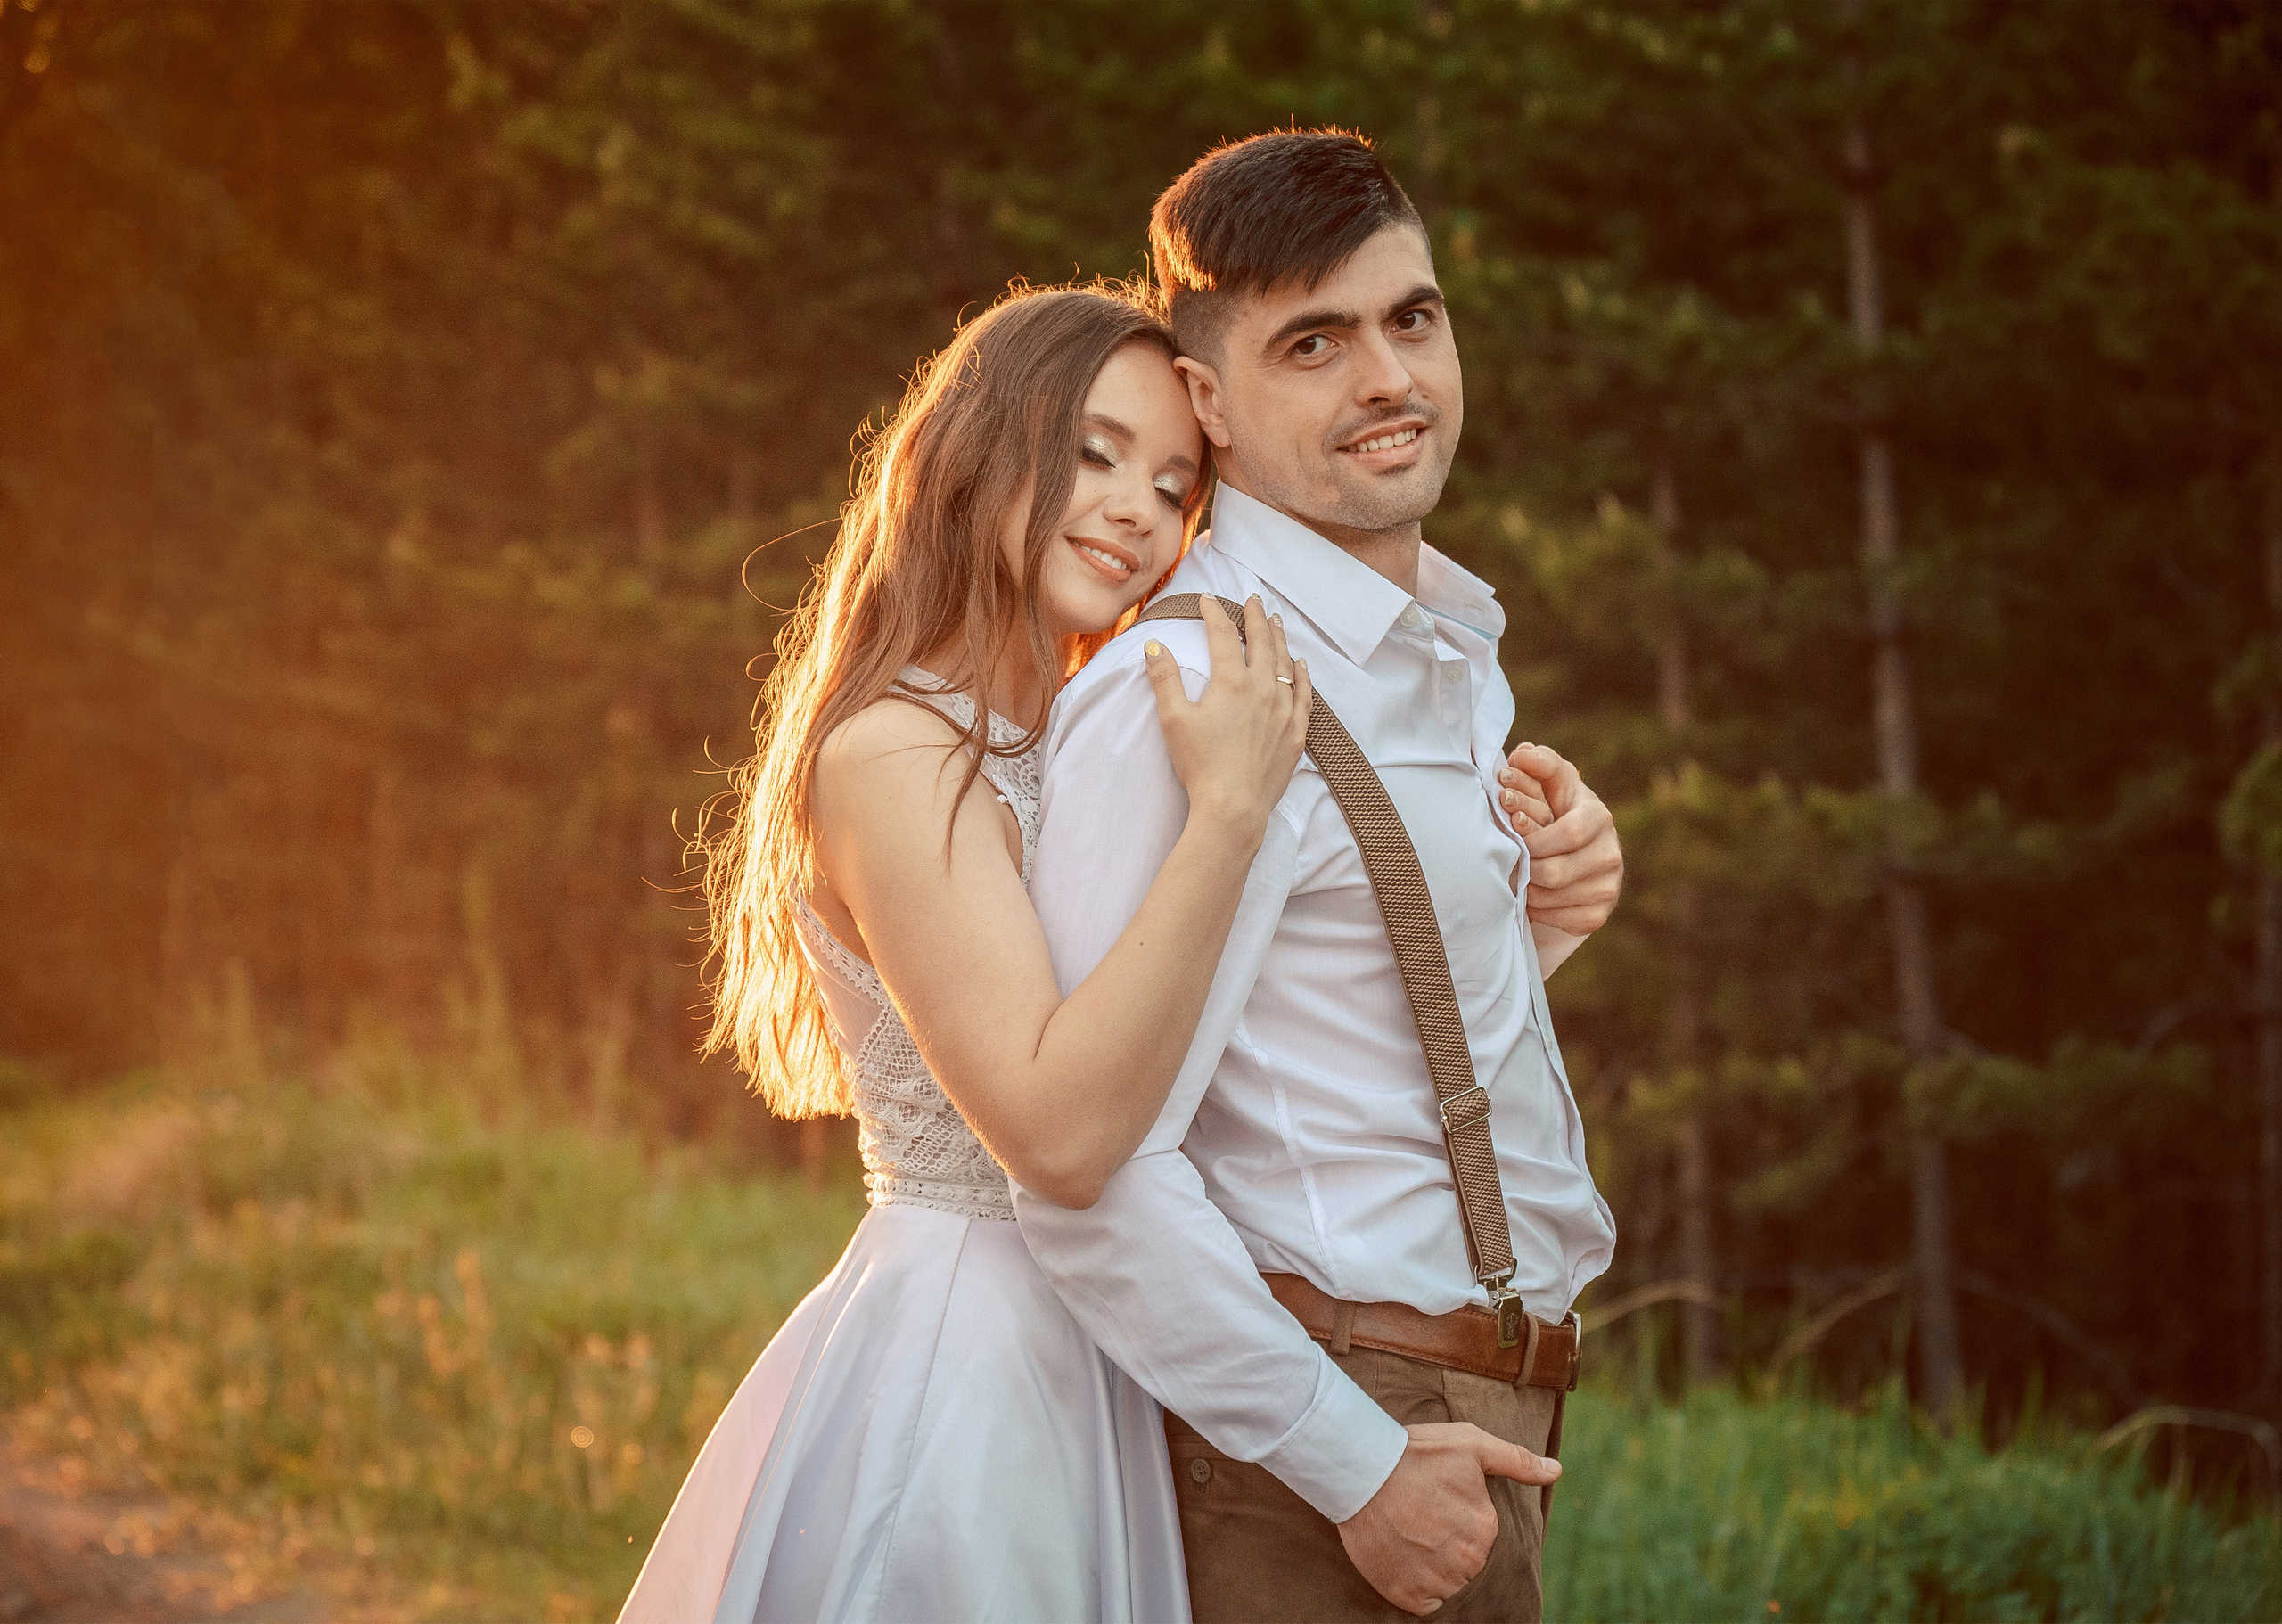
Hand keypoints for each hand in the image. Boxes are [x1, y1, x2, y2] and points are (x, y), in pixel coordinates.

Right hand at [1144, 595, 1312, 839]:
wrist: (1233, 807)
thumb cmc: (1200, 765)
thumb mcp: (1173, 719)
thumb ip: (1164, 678)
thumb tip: (1155, 645)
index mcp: (1231, 682)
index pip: (1223, 636)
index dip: (1214, 614)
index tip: (1208, 600)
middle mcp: (1262, 689)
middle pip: (1261, 643)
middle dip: (1255, 617)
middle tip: (1253, 600)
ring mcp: (1283, 710)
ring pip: (1285, 664)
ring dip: (1279, 640)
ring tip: (1276, 622)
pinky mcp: (1295, 733)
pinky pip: (1304, 695)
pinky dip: (1302, 675)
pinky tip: (1300, 664)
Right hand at [1337, 1422, 1560, 1615]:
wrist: (1359, 1470)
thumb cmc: (1415, 1453)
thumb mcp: (1470, 1444)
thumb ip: (1516, 1461)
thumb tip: (1556, 1471)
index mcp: (1486, 1528)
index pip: (1481, 1533)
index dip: (1457, 1515)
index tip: (1435, 1497)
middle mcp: (1467, 1561)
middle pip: (1465, 1560)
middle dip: (1446, 1541)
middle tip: (1418, 1514)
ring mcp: (1437, 1581)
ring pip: (1447, 1582)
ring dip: (1431, 1564)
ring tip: (1407, 1532)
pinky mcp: (1407, 1595)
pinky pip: (1424, 1602)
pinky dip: (1415, 1584)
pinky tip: (1401, 1555)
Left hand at [1500, 743, 1622, 934]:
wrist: (1583, 851)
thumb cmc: (1559, 809)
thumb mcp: (1554, 781)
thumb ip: (1541, 763)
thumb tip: (1522, 753)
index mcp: (1600, 818)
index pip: (1570, 832)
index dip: (1535, 837)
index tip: (1513, 832)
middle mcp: (1611, 854)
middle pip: (1556, 872)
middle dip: (1525, 867)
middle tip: (1510, 862)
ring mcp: (1608, 887)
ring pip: (1552, 898)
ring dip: (1526, 889)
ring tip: (1517, 876)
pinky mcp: (1598, 914)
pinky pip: (1559, 920)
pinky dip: (1538, 910)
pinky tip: (1532, 895)